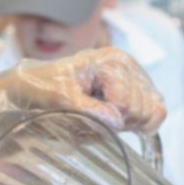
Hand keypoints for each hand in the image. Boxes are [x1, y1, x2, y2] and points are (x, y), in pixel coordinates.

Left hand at [0, 46, 165, 134]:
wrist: (31, 86)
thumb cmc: (42, 86)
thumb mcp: (58, 97)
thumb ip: (87, 109)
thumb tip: (116, 121)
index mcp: (112, 60)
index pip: (129, 102)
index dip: (109, 117)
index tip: (85, 113)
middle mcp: (129, 65)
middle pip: (145, 109)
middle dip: (118, 121)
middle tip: (91, 115)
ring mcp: (134, 78)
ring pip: (151, 114)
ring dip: (124, 123)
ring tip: (98, 114)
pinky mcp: (135, 92)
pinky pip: (152, 116)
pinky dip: (133, 124)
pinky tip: (112, 119)